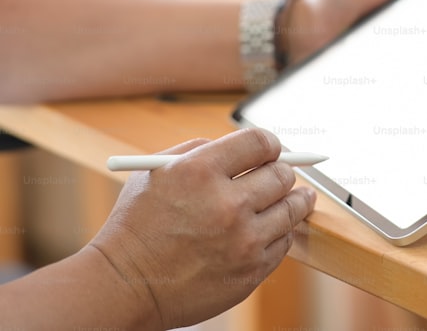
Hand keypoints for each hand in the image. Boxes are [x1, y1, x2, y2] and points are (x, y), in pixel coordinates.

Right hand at [89, 128, 315, 329]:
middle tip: (281, 174)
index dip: (270, 144)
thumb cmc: (137, 226)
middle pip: (281, 174)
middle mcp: (226, 203)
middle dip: (282, 171)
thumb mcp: (155, 171)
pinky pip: (285, 241)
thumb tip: (248, 147)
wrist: (124, 286)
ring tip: (300, 196)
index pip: (260, 142)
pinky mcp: (251, 269)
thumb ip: (202, 150)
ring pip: (292, 208)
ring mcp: (243, 239)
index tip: (272, 150)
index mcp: (199, 171)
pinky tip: (274, 227)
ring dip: (295, 199)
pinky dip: (281, 232)